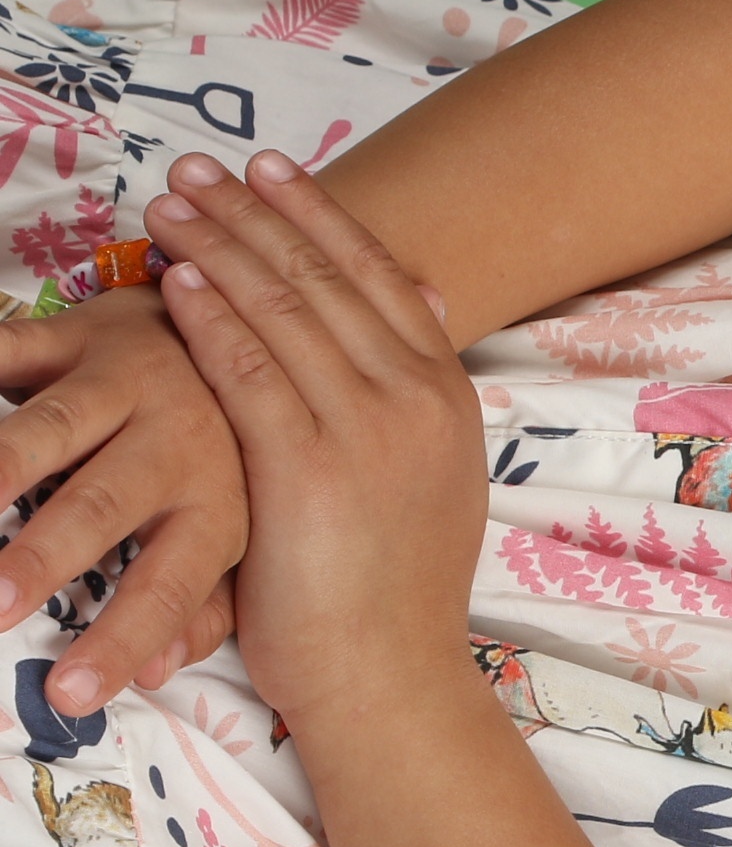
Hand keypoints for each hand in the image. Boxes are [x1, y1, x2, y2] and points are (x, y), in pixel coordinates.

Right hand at [0, 275, 247, 712]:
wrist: (239, 331)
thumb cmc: (224, 455)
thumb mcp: (236, 533)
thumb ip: (199, 606)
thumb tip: (159, 674)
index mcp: (220, 504)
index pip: (170, 586)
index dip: (122, 640)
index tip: (68, 696)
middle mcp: (179, 442)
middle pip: (104, 505)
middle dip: (45, 556)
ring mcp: (127, 382)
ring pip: (51, 428)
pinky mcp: (76, 335)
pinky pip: (11, 349)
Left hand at [151, 155, 487, 734]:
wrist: (393, 677)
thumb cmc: (392, 590)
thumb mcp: (427, 479)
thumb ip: (413, 397)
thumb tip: (421, 312)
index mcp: (446, 399)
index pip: (378, 278)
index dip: (317, 216)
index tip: (265, 171)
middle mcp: (416, 401)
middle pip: (326, 280)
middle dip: (256, 213)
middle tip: (196, 169)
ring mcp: (368, 432)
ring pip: (285, 311)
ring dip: (221, 248)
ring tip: (169, 206)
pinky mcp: (309, 468)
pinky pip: (250, 372)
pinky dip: (211, 318)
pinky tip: (174, 283)